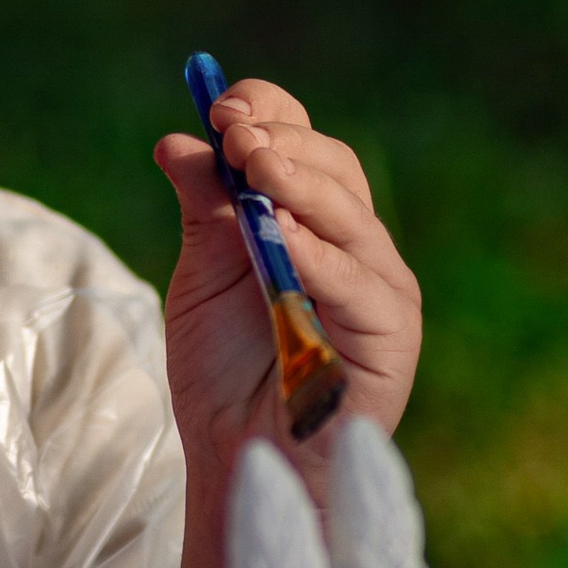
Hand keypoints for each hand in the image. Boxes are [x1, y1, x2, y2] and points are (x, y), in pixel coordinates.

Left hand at [157, 82, 422, 567]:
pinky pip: (360, 286)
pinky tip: (282, 238)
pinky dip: (320, 257)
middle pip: (333, 167)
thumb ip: (201, 210)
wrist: (238, 461)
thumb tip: (177, 139)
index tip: (220, 105)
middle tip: (234, 130)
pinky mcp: (391, 337)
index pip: (305, 144)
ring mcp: (378, 288)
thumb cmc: (224, 374)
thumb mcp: (199, 278)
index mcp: (311, 221)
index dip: (269, 113)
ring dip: (300, 182)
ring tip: (254, 162)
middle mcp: (353, 245)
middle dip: (281, 140)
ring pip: (351, 214)